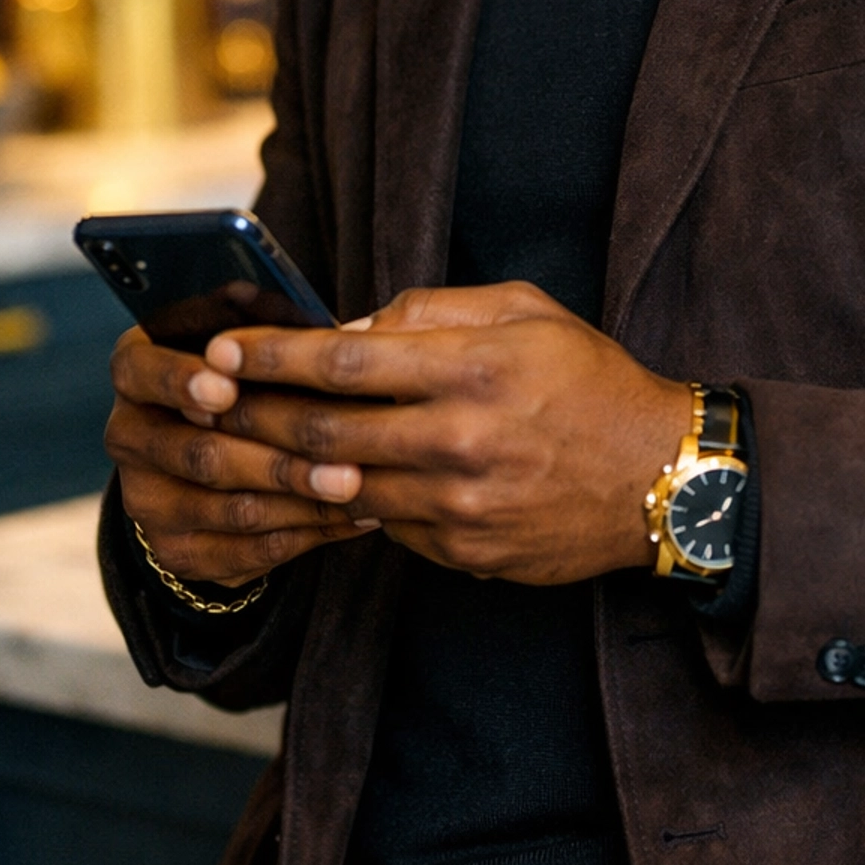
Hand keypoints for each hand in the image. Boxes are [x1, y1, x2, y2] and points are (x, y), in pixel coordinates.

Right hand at [105, 326, 377, 588]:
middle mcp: (129, 436)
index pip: (142, 373)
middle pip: (200, 454)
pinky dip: (304, 534)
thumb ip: (266, 325)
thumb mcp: (249, 341)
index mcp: (137, 372)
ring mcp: (147, 500)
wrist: (223, 449)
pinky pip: (244, 551)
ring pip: (229, 509)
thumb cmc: (250, 375)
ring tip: (358, 488)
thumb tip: (311, 316)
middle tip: (341, 462)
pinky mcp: (177, 549)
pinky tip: (352, 518)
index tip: (226, 390)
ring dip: (301, 502)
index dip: (181, 382)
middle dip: (277, 460)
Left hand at [197, 283, 693, 583]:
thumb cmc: (590, 381)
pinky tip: (326, 483)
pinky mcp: (463, 553)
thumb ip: (435, 312)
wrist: (659, 478)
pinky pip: (384, 526)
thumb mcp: (526, 312)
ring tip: (244, 444)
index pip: (344, 362)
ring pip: (342, 488)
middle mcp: (460, 440)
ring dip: (286, 467)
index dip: (271, 356)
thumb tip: (353, 326)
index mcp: (474, 368)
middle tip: (206, 400)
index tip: (222, 349)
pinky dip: (349, 504)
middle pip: (324, 431)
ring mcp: (460, 505)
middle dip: (254, 414)